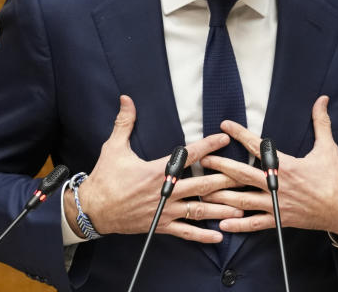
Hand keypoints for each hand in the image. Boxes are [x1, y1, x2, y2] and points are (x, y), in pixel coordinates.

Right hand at [68, 95, 244, 242]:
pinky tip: (219, 237)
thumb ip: (124, 122)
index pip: (187, 155)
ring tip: (241, 208)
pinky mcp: (162, 226)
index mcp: (156, 171)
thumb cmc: (105, 178)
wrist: (93, 211)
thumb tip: (126, 99)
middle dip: (225, 181)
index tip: (224, 139)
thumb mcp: (113, 147)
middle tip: (244, 177)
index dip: (207, 146)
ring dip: (221, 209)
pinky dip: (203, 236)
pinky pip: (186, 232)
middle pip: (202, 186)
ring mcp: (165, 211)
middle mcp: (165, 192)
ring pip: (199, 211)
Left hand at [199, 95, 337, 236]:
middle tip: (204, 160)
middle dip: (221, 166)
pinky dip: (238, 224)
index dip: (239, 134)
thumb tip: (322, 99)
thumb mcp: (328, 148)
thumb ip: (321, 122)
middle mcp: (277, 185)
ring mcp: (276, 205)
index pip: (258, 146)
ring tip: (203, 191)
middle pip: (242, 174)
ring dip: (222, 196)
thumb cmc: (336, 179)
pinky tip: (222, 223)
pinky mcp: (279, 221)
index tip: (224, 125)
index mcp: (286, 166)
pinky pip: (255, 224)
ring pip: (243, 200)